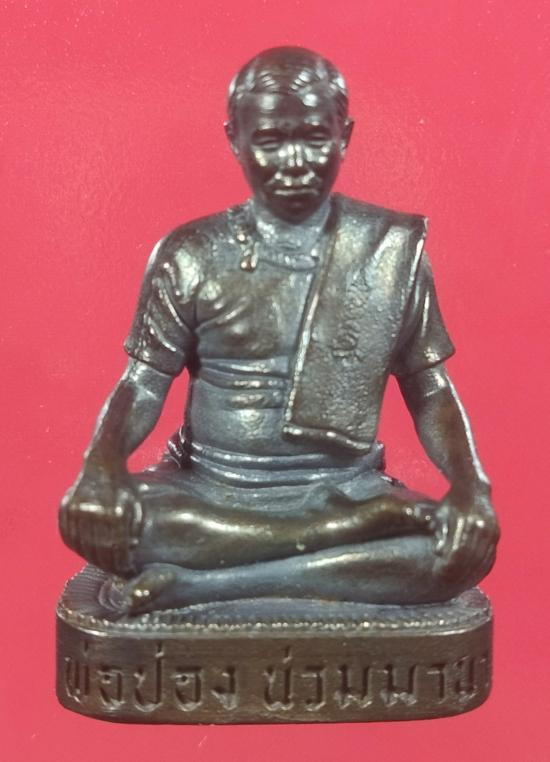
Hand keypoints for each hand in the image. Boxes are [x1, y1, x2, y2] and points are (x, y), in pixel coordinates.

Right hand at [59, 461, 141, 575]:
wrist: (102, 462)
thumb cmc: (125, 487)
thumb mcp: (138, 505)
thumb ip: (137, 527)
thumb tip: (131, 549)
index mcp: (116, 512)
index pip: (117, 548)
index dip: (123, 563)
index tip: (129, 571)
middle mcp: (95, 510)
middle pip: (99, 549)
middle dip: (110, 565)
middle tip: (118, 572)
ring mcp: (77, 509)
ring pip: (82, 545)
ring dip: (93, 559)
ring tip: (104, 564)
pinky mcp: (65, 507)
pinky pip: (68, 535)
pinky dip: (77, 547)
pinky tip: (87, 552)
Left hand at [431, 487, 498, 583]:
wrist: (473, 488)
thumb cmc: (450, 504)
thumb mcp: (440, 515)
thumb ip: (440, 533)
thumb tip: (438, 552)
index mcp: (465, 522)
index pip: (457, 551)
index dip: (448, 564)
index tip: (439, 573)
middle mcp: (481, 527)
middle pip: (470, 557)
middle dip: (458, 571)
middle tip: (447, 581)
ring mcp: (491, 530)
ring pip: (482, 558)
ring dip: (470, 572)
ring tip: (458, 581)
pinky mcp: (496, 533)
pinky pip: (490, 554)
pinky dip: (481, 565)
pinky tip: (472, 573)